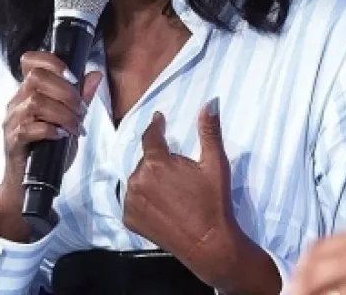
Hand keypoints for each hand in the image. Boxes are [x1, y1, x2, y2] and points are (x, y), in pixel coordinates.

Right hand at [0, 52, 100, 240]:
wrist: (29, 181)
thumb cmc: (49, 147)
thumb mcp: (70, 118)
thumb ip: (81, 96)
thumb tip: (95, 74)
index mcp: (29, 92)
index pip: (30, 61)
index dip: (52, 61)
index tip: (74, 75)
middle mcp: (17, 102)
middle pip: (36, 78)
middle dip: (66, 91)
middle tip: (80, 109)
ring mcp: (12, 121)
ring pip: (35, 102)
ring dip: (63, 113)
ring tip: (75, 126)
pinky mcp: (12, 141)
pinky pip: (28, 128)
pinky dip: (50, 130)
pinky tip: (62, 136)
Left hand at [123, 99, 245, 286]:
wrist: (207, 242)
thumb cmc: (213, 202)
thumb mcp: (215, 164)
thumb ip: (209, 132)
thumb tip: (210, 103)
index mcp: (157, 163)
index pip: (150, 136)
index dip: (156, 126)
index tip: (159, 120)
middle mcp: (137, 179)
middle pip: (146, 161)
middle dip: (159, 161)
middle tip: (177, 172)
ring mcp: (130, 201)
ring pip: (138, 180)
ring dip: (150, 179)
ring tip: (170, 190)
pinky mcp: (129, 219)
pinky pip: (133, 200)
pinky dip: (144, 198)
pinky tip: (161, 205)